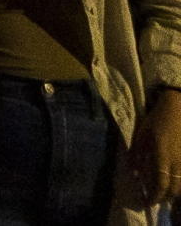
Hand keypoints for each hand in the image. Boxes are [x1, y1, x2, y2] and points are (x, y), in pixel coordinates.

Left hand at [133, 88, 180, 205]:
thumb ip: (137, 153)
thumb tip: (133, 172)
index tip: (146, 202)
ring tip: (162, 193)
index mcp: (163, 156)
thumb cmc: (157, 119)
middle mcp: (178, 162)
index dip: (154, 197)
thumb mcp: (141, 134)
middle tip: (153, 199)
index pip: (161, 185)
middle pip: (174, 190)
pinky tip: (173, 182)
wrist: (178, 108)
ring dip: (173, 193)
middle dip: (163, 198)